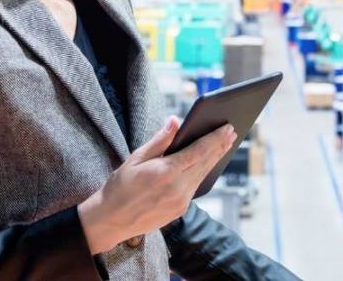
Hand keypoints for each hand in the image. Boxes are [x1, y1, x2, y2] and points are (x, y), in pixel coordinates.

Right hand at [78, 116, 236, 253]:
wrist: (110, 221)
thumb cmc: (119, 187)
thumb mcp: (135, 159)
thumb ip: (159, 141)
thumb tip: (174, 121)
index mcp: (165, 171)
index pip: (199, 151)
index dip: (215, 138)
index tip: (227, 127)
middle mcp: (177, 188)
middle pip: (206, 162)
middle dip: (220, 146)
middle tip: (232, 132)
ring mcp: (180, 201)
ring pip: (203, 175)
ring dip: (215, 159)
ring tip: (225, 145)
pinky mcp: (180, 210)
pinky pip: (195, 187)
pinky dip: (203, 173)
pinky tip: (207, 164)